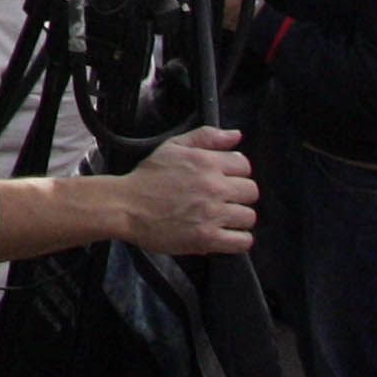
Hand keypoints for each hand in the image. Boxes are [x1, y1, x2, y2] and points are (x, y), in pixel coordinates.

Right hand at [111, 126, 255, 256]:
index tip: (222, 179)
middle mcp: (214, 187)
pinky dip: (237, 239)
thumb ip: (206, 136)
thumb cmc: (147, 177)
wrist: (125, 207)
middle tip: (220, 199)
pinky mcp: (208, 238)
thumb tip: (236, 135)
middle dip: (238, 195)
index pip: (244, 166)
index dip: (234, 172)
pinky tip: (223, 234)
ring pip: (249, 216)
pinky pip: (243, 241)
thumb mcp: (172, 146)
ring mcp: (212, 214)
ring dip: (237, 217)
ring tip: (220, 217)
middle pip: (251, 191)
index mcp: (206, 162)